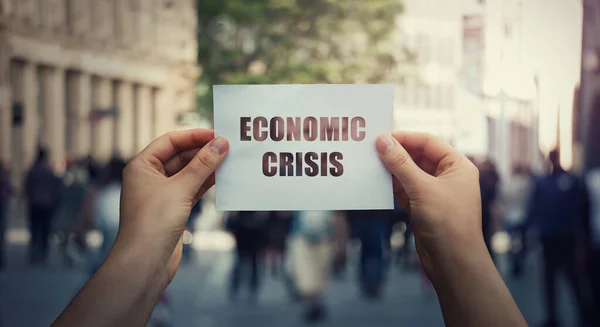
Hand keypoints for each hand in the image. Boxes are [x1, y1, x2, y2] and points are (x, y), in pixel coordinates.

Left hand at [115, 129, 228, 282]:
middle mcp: (149, 178)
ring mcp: (162, 194)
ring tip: (228, 160)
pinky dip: (206, 183)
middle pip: (180, 156)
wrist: (145, 262)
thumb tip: (221, 144)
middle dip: (202, 152)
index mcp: (142, 166)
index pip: (169, 142)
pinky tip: (222, 178)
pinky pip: (192, 189)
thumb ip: (203, 165)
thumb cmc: (154, 222)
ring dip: (206, 167)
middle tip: (227, 146)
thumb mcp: (181, 188)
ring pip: (188, 173)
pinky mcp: (173, 209)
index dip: (193, 136)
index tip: (216, 134)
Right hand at [376, 132, 481, 276]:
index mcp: (458, 166)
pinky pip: (405, 189)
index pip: (429, 142)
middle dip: (397, 153)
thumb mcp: (422, 188)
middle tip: (372, 148)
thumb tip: (383, 141)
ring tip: (370, 163)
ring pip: (409, 173)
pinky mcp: (423, 208)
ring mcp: (435, 193)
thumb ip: (400, 163)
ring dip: (392, 169)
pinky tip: (376, 181)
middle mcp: (448, 177)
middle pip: (418, 156)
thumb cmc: (447, 222)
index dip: (406, 137)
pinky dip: (391, 185)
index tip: (382, 136)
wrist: (453, 262)